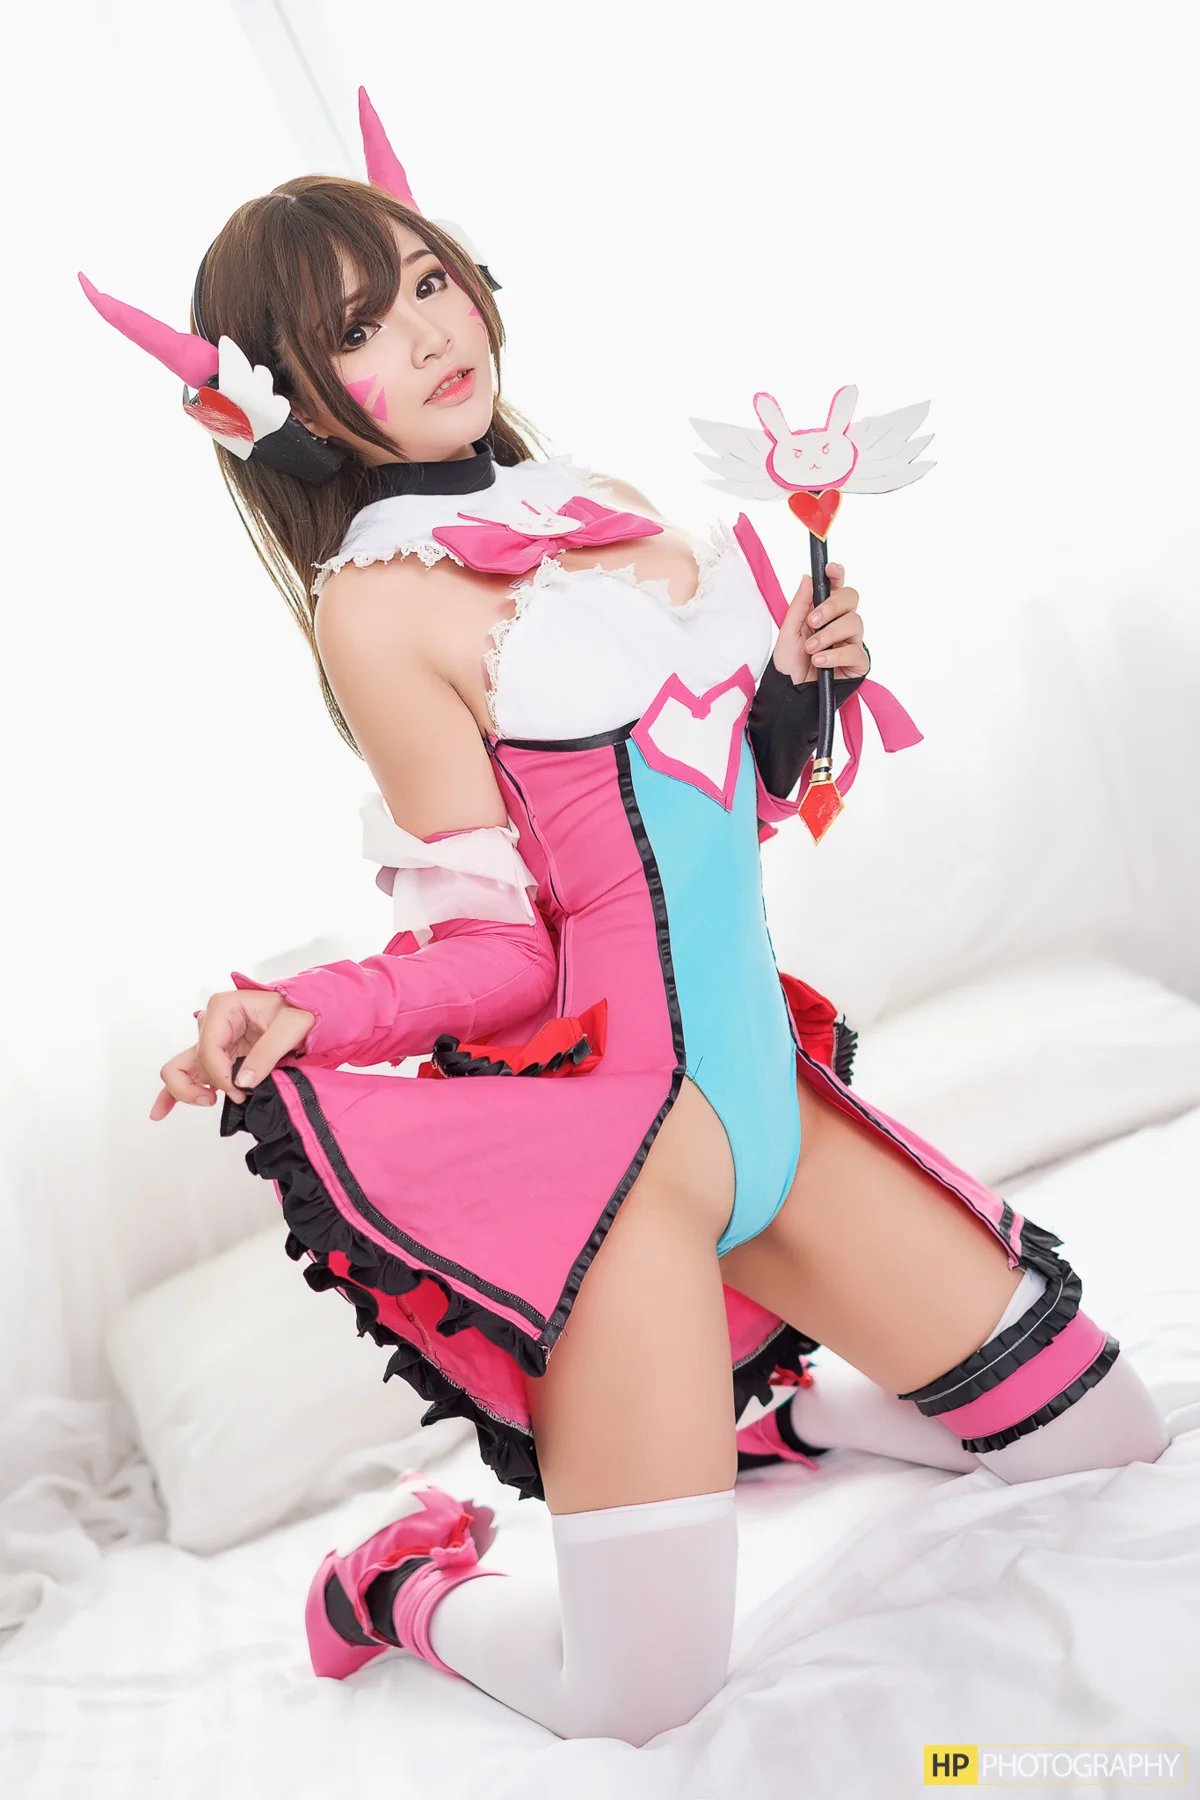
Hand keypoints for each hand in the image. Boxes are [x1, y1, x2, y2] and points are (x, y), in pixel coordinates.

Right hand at [149, 988, 316, 1118]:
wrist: (308, 1009)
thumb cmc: (299, 1010)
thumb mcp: (292, 1026)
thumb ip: (267, 1053)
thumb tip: (242, 1082)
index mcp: (224, 1008)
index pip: (208, 1048)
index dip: (221, 1075)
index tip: (241, 1090)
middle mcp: (211, 1022)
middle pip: (192, 1060)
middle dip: (209, 1083)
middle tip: (233, 1096)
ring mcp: (212, 1040)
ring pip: (182, 1068)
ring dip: (184, 1091)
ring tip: (205, 1102)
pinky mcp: (218, 1055)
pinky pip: (188, 1073)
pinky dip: (173, 1092)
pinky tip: (161, 1112)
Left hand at [772, 562, 868, 683]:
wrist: (791, 694)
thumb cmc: (790, 664)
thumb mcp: (788, 632)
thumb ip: (800, 605)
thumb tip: (808, 577)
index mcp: (824, 612)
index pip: (836, 587)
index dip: (836, 574)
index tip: (830, 568)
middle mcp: (840, 623)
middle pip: (851, 598)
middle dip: (832, 606)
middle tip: (813, 620)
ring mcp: (851, 641)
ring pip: (854, 623)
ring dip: (829, 635)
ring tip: (811, 649)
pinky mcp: (858, 662)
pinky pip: (854, 651)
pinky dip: (835, 655)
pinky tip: (819, 661)